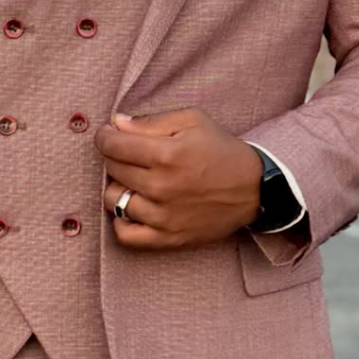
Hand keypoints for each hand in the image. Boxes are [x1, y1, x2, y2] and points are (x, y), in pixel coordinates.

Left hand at [95, 108, 262, 248]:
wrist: (253, 189)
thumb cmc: (220, 149)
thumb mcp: (191, 120)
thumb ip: (151, 121)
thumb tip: (116, 124)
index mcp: (166, 154)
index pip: (113, 145)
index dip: (105, 136)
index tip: (108, 133)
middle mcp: (161, 187)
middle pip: (112, 169)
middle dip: (112, 156)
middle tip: (125, 152)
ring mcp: (163, 216)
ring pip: (113, 201)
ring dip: (117, 186)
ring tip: (131, 179)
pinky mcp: (168, 238)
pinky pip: (125, 235)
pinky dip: (122, 221)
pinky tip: (133, 206)